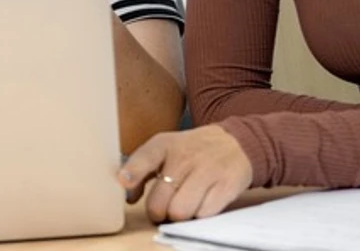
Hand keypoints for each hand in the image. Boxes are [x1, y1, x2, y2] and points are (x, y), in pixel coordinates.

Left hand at [118, 125, 253, 222]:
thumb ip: (142, 170)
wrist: (235, 142)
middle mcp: (185, 157)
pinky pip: (203, 214)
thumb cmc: (192, 150)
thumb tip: (129, 198)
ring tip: (182, 207)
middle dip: (158, 212)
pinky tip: (200, 204)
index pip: (145, 158)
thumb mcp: (164, 149)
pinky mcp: (226, 186)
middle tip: (163, 209)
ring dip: (178, 217)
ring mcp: (207, 171)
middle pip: (160, 202)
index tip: (124, 181)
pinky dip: (199, 215)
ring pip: (180, 212)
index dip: (133, 172)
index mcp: (165, 145)